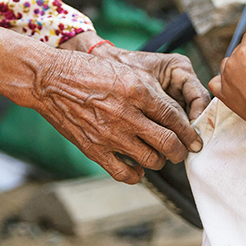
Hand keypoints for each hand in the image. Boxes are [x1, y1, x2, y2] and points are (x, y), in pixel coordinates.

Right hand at [33, 49, 202, 182]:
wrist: (50, 80)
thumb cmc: (88, 71)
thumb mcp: (126, 71)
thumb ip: (152, 93)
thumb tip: (176, 115)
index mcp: (138, 90)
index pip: (176, 118)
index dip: (190, 132)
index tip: (194, 140)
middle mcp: (128, 114)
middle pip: (169, 143)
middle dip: (181, 151)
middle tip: (181, 151)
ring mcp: (110, 134)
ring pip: (152, 160)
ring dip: (160, 161)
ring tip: (158, 155)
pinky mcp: (94, 149)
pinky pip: (125, 173)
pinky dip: (136, 174)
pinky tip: (137, 167)